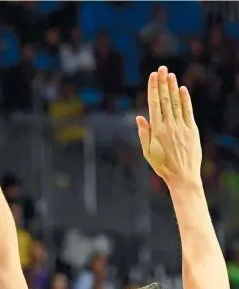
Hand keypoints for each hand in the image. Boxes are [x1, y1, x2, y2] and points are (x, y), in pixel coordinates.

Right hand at [136, 66, 201, 186]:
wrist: (182, 176)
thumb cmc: (162, 166)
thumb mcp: (148, 152)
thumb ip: (144, 134)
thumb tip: (139, 118)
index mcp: (156, 130)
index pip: (153, 104)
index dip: (153, 88)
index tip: (153, 76)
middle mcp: (169, 125)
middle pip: (164, 99)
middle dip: (163, 83)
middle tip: (162, 68)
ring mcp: (181, 126)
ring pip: (175, 103)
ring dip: (173, 87)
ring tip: (170, 74)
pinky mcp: (192, 130)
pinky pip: (187, 111)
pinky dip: (185, 99)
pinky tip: (182, 89)